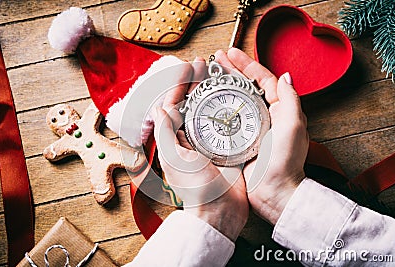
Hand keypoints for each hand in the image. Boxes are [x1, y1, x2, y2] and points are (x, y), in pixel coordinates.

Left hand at [152, 57, 248, 240]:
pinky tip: (236, 95)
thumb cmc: (196, 189)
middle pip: (193, 102)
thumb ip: (166, 133)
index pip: (174, 104)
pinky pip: (228, 121)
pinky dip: (230, 106)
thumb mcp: (176, 159)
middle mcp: (191, 137)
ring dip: (213, 89)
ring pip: (210, 108)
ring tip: (219, 73)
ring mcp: (210, 141)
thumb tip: (158, 108)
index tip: (189, 68)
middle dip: (196, 82)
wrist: (221, 212)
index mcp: (176, 139)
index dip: (180, 84)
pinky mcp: (228, 146)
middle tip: (205, 65)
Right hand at [215, 48, 308, 224]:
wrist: (273, 192)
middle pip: (245, 86)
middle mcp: (263, 116)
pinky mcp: (237, 140)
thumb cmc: (286, 161)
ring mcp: (249, 127)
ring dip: (221, 85)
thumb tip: (286, 76)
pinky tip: (205, 101)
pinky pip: (225, 119)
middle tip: (215, 59)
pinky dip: (216, 107)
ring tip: (207, 74)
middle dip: (230, 70)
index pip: (262, 79)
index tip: (231, 53)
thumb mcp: (292, 126)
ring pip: (233, 100)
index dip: (246, 64)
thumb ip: (289, 99)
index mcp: (278, 109)